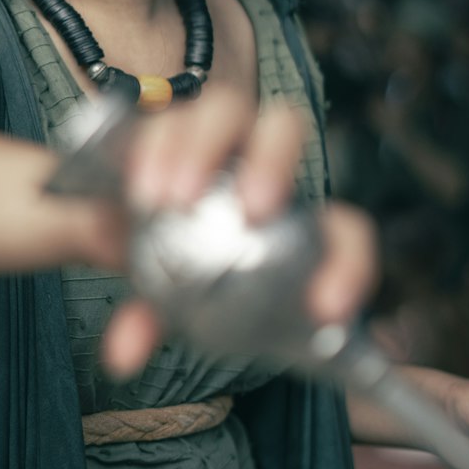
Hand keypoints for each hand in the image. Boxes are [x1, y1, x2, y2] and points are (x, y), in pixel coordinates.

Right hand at [100, 89, 377, 376]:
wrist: (142, 230)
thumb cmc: (188, 273)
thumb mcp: (177, 308)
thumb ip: (159, 324)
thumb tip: (120, 356)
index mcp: (294, 221)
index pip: (344, 231)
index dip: (348, 268)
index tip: (324, 308)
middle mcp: (259, 162)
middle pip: (285, 130)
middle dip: (271, 164)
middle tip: (248, 210)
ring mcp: (212, 137)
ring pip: (224, 111)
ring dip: (199, 147)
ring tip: (165, 198)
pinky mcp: (164, 128)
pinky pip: (161, 118)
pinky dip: (148, 144)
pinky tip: (132, 177)